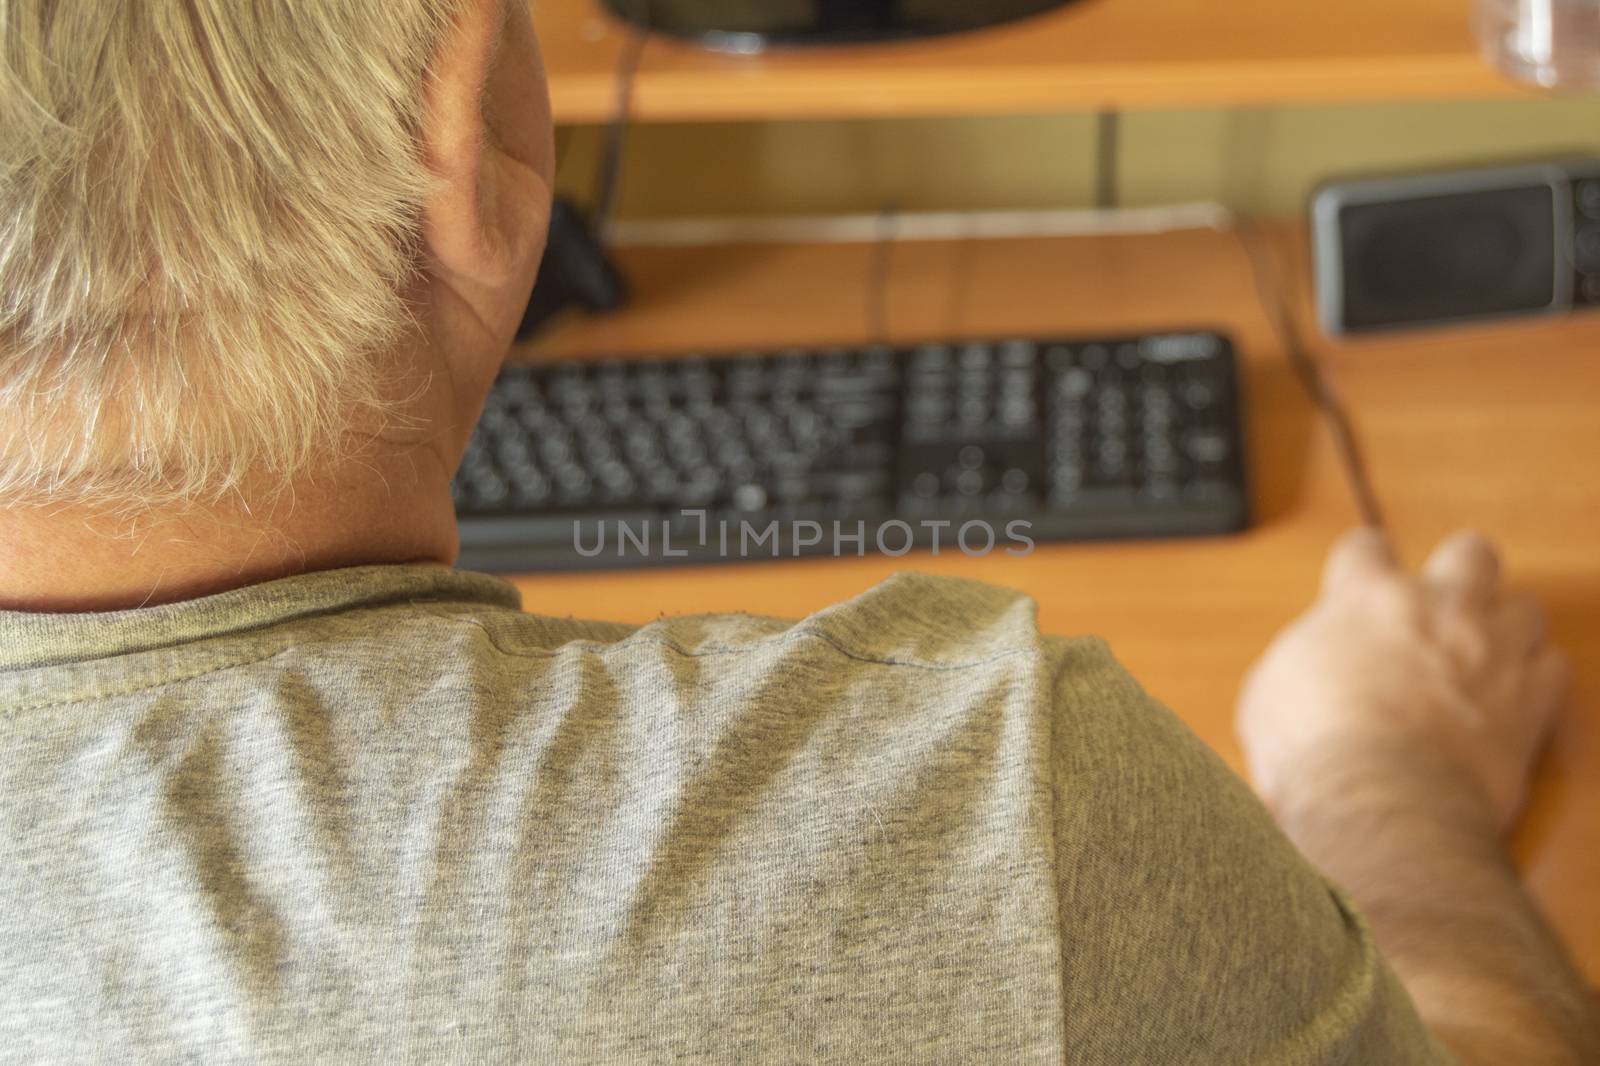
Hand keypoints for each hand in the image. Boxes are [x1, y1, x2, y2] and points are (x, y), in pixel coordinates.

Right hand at [1237, 528, 1568, 832]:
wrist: (1381, 801)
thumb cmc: (1314, 750)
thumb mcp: (1271, 693)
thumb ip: (1304, 661)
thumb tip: (1312, 670)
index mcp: (1364, 599)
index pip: (1365, 547)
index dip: (1363, 565)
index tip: (1359, 584)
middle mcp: (1436, 608)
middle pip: (1469, 551)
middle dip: (1458, 573)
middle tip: (1439, 609)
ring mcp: (1493, 649)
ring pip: (1525, 606)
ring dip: (1505, 627)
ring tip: (1483, 656)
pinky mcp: (1531, 701)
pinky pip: (1553, 667)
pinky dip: (1535, 679)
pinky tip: (1511, 698)